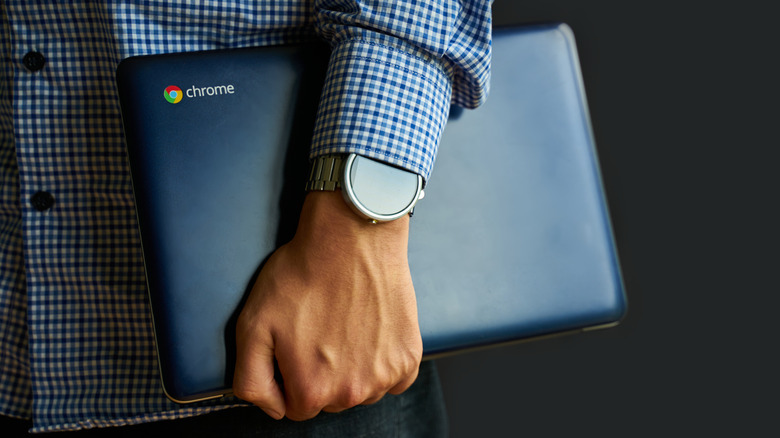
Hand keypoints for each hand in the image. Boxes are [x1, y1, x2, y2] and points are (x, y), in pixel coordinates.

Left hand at [232, 191, 422, 420]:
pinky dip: (383, 361)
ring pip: (363, 391)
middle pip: (331, 401)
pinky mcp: (409, 356)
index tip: (296, 345)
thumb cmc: (301, 275)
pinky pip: (394, 378)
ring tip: (344, 325)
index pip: (296, 407)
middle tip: (319, 329)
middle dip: (322, 373)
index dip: (292, 375)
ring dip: (354, 369)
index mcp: (312, 390)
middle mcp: (352, 392)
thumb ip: (251, 380)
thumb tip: (272, 409)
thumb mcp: (252, 325)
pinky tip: (370, 330)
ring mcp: (384, 375)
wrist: (350, 238)